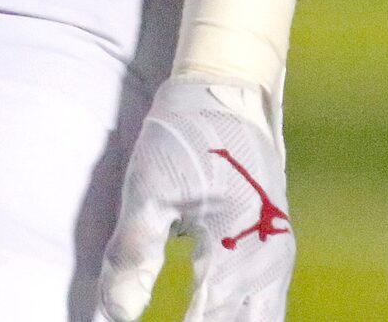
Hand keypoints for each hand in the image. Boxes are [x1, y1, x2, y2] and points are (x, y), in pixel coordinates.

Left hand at [96, 75, 294, 321]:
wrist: (228, 89)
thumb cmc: (185, 135)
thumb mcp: (149, 190)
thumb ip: (133, 256)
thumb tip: (113, 316)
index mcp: (239, 251)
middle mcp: (267, 265)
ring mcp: (275, 260)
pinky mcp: (271, 252)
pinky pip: (262, 309)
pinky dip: (234, 321)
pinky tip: (211, 320)